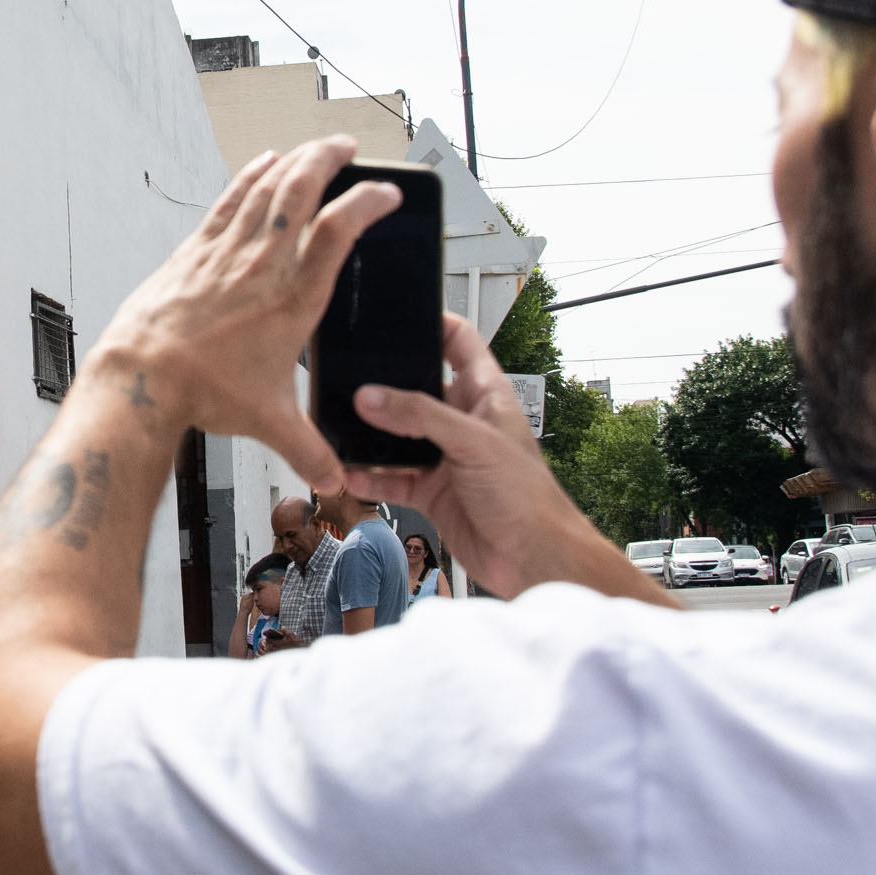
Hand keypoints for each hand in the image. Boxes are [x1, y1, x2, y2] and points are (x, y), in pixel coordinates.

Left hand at [85, 137, 399, 484]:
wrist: (142, 378)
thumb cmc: (200, 392)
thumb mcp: (268, 422)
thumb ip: (308, 447)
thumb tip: (333, 478)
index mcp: (291, 302)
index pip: (339, 234)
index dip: (367, 204)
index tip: (386, 194)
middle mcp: (262, 267)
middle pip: (301, 192)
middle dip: (329, 161)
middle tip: (348, 149)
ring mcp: (226, 253)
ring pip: (266, 187)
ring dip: (294, 160)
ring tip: (314, 148)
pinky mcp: (195, 251)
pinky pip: (230, 200)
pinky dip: (251, 176)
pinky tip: (262, 163)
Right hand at [337, 310, 648, 604]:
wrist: (534, 559)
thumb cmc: (529, 497)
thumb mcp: (473, 442)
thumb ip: (420, 415)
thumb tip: (373, 396)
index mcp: (485, 394)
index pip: (459, 341)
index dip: (433, 323)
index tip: (398, 315)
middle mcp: (463, 421)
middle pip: (416, 389)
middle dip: (385, 387)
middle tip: (352, 381)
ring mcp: (446, 456)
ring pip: (398, 436)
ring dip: (372, 436)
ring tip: (342, 431)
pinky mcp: (433, 491)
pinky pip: (392, 477)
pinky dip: (371, 476)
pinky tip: (352, 474)